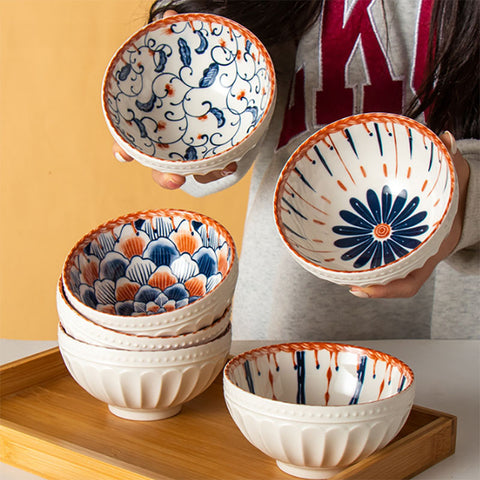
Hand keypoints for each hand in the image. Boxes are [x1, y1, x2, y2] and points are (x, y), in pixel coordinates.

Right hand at [111, 9, 237, 189]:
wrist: (218, 79)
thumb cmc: (191, 69)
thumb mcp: (181, 51)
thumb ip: (172, 38)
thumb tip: (171, 17)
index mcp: (152, 120)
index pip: (131, 138)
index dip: (125, 149)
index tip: (123, 154)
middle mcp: (168, 140)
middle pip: (159, 166)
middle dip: (164, 176)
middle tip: (173, 180)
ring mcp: (190, 150)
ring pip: (189, 172)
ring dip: (201, 176)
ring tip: (219, 169)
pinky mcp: (212, 153)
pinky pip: (213, 167)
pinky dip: (220, 168)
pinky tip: (230, 163)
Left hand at [350, 131, 469, 298]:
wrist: (460, 205)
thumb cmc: (454, 193)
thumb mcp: (455, 178)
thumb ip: (449, 162)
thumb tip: (444, 137)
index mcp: (431, 248)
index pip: (410, 282)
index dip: (387, 291)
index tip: (361, 289)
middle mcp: (415, 257)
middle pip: (389, 281)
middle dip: (370, 286)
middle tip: (347, 284)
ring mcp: (404, 252)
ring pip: (381, 272)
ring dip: (361, 274)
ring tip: (337, 272)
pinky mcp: (394, 243)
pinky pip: (377, 256)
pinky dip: (362, 257)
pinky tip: (342, 251)